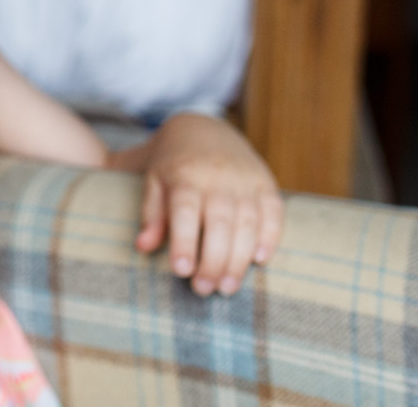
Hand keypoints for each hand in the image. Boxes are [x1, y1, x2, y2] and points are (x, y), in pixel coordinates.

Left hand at [134, 112, 283, 295]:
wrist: (204, 128)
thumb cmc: (173, 165)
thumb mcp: (153, 182)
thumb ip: (151, 215)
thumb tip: (143, 247)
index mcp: (185, 175)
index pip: (185, 211)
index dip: (185, 242)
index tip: (181, 271)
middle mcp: (218, 177)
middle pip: (220, 223)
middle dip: (214, 261)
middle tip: (204, 289)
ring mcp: (244, 179)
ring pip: (247, 223)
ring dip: (239, 260)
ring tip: (227, 288)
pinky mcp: (265, 182)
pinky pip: (274, 212)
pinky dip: (270, 237)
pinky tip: (260, 261)